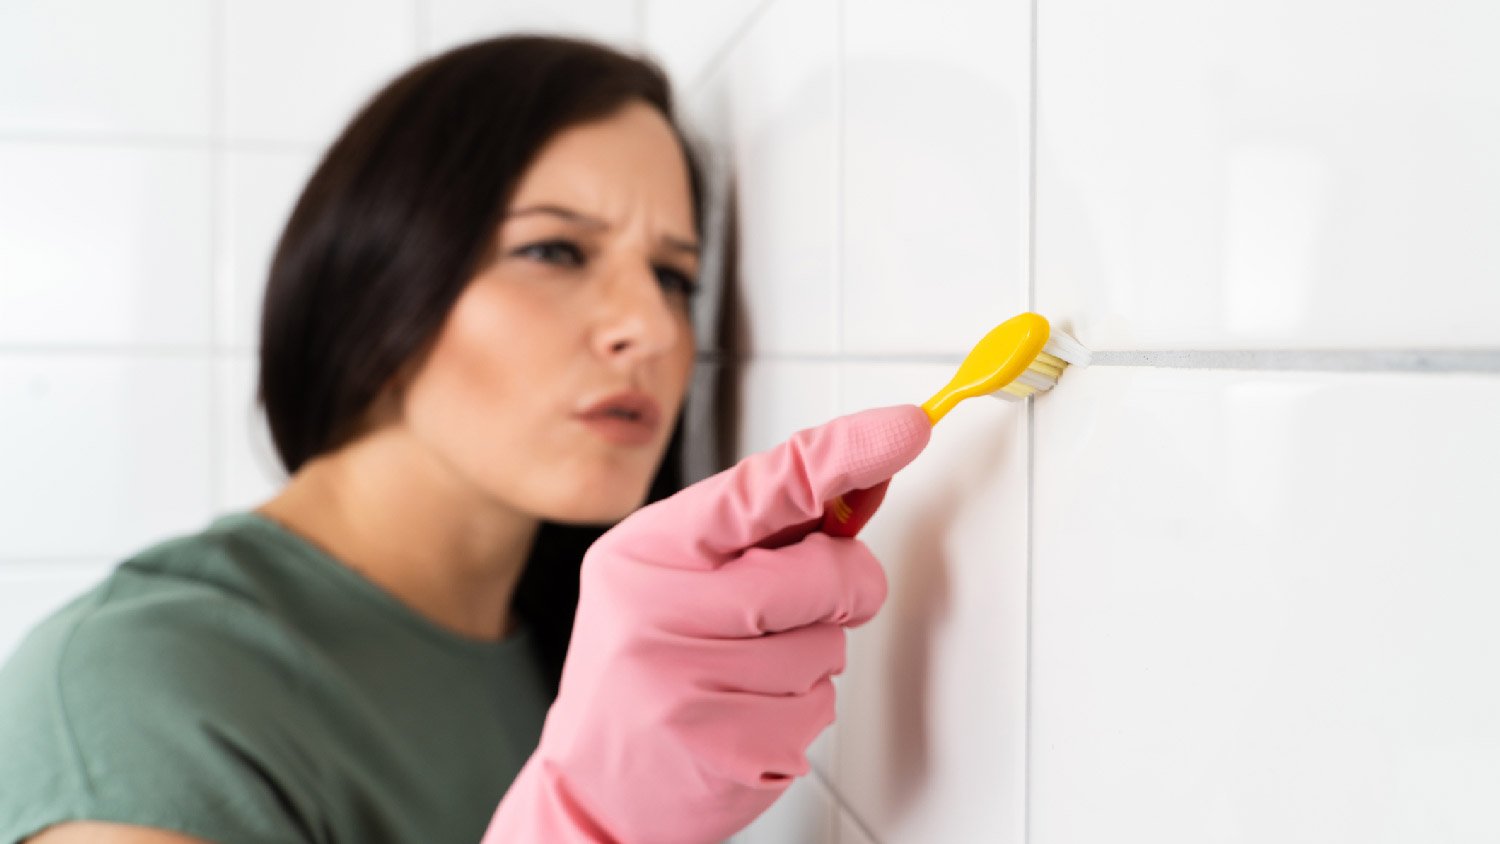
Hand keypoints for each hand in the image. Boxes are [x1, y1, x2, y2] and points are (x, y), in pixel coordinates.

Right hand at [480, 404, 930, 843]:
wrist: (596, 786)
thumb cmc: (639, 666)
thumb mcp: (671, 576)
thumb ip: (759, 530)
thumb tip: (857, 485)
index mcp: (644, 553)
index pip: (761, 489)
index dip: (844, 452)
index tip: (904, 429)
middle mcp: (658, 614)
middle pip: (822, 574)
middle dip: (843, 585)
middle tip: (806, 602)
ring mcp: (692, 687)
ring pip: (829, 646)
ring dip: (810, 655)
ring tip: (741, 672)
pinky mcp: (731, 749)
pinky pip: (819, 707)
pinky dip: (799, 708)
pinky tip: (743, 713)